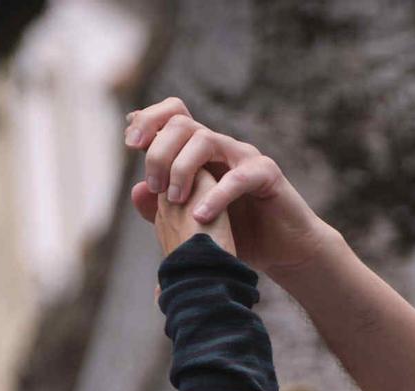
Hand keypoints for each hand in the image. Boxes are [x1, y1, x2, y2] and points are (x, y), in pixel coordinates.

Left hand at [125, 97, 329, 276]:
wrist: (283, 251)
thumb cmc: (239, 235)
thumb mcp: (193, 225)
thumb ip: (163, 210)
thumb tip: (136, 191)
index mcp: (201, 153)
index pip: (172, 115)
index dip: (148, 119)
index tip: (130, 144)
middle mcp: (220, 147)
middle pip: (181, 123)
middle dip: (159, 151)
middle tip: (156, 186)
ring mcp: (243, 157)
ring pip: (205, 140)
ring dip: (182, 168)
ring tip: (175, 201)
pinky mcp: (266, 175)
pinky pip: (238, 176)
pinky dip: (216, 196)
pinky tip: (201, 217)